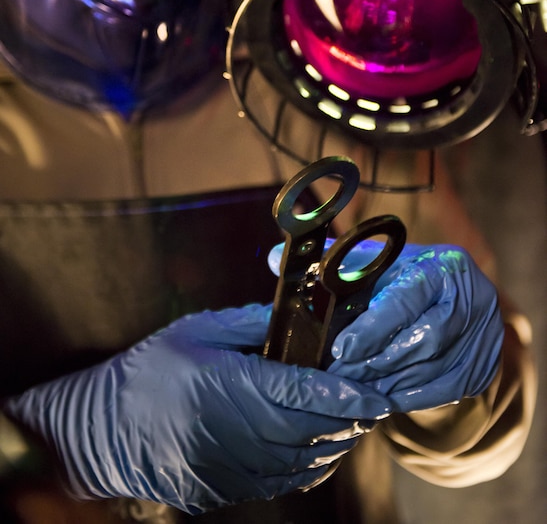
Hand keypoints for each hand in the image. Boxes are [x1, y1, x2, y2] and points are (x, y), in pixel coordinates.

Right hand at [3, 304, 390, 514]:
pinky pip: (284, 482)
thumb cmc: (151, 371)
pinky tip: (319, 446)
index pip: (302, 392)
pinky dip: (310, 465)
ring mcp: (232, 468)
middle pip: (311, 430)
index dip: (343, 394)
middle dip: (349, 418)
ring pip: (303, 461)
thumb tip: (294, 318)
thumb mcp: (197, 331)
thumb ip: (250, 324)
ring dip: (335, 442)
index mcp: (230, 386)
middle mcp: (237, 433)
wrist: (106, 429)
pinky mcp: (227, 489)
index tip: (375, 393)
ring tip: (353, 422)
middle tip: (374, 402)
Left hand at [269, 239, 503, 412]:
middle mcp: (470, 298)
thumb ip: (330, 263)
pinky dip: (409, 397)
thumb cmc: (403, 280)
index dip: (374, 327)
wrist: (457, 302)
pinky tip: (381, 399)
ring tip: (353, 389)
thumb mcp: (375, 265)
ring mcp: (482, 336)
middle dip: (376, 361)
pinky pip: (444, 392)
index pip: (408, 298)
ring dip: (389, 382)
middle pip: (423, 339)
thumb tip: (274, 258)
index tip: (341, 349)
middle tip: (338, 377)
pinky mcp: (482, 368)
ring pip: (432, 369)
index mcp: (441, 265)